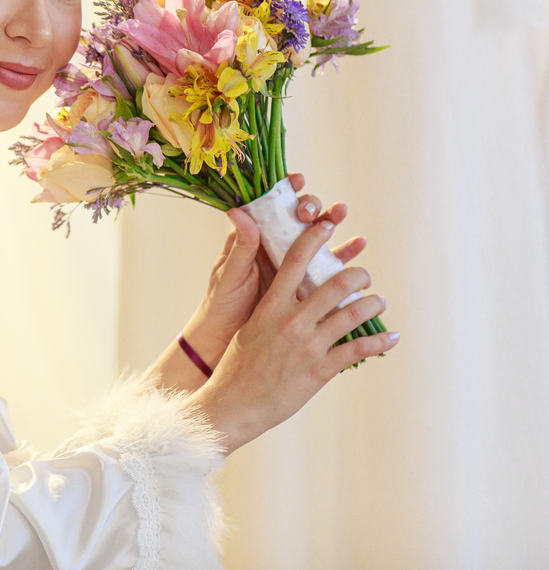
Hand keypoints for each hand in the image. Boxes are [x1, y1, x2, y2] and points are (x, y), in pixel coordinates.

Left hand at [182, 173, 365, 367]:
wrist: (229, 338)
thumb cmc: (223, 302)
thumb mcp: (230, 274)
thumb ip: (240, 246)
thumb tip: (238, 210)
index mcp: (254, 239)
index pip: (271, 205)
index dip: (286, 189)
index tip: (298, 180)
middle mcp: (275, 246)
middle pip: (298, 217)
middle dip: (310, 206)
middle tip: (313, 212)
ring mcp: (292, 264)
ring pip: (316, 237)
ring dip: (332, 223)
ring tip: (342, 213)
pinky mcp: (306, 284)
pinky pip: (329, 266)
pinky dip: (345, 254)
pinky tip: (359, 244)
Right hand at [183, 217, 397, 453]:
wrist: (235, 403)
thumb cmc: (238, 365)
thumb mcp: (252, 328)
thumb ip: (272, 307)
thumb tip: (286, 289)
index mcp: (271, 306)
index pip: (295, 261)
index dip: (314, 238)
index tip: (328, 225)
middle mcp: (292, 321)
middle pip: (335, 284)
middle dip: (357, 274)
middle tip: (363, 274)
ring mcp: (308, 345)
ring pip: (353, 313)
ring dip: (374, 304)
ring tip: (380, 302)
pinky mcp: (321, 369)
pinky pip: (358, 349)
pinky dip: (380, 342)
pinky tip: (392, 338)